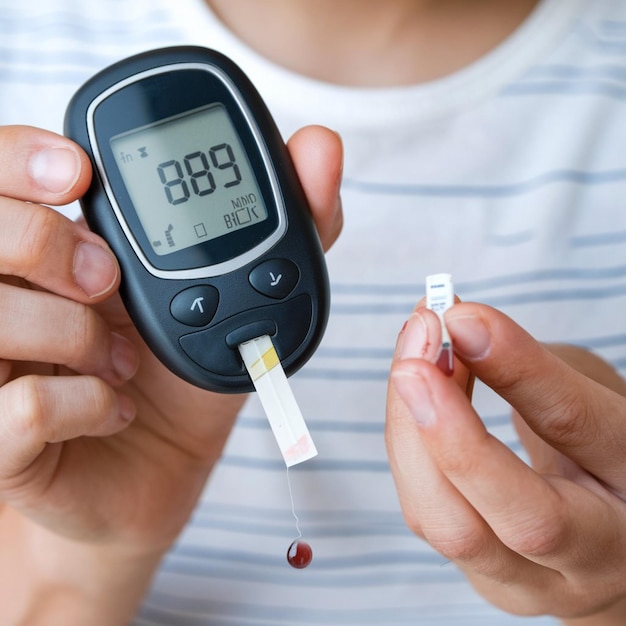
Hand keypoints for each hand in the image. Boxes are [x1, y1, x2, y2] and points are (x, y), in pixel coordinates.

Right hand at [0, 124, 342, 621]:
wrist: (167, 465)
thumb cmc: (189, 372)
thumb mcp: (246, 291)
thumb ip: (289, 221)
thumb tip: (321, 147)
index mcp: (56, 245)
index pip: (2, 167)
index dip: (23, 157)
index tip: (78, 174)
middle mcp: (11, 290)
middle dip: (48, 242)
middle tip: (108, 278)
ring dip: (77, 334)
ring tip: (123, 362)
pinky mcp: (1, 439)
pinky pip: (20, 406)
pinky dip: (86, 404)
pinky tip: (116, 408)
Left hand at [386, 302, 625, 622]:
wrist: (611, 537)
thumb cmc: (607, 457)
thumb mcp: (595, 406)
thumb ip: (533, 373)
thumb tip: (457, 324)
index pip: (582, 435)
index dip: (519, 371)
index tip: (463, 318)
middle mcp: (596, 562)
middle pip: (523, 518)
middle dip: (448, 425)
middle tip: (417, 346)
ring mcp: (535, 588)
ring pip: (450, 525)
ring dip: (410, 429)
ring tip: (410, 359)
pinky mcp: (486, 581)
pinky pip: (427, 514)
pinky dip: (408, 446)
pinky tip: (411, 395)